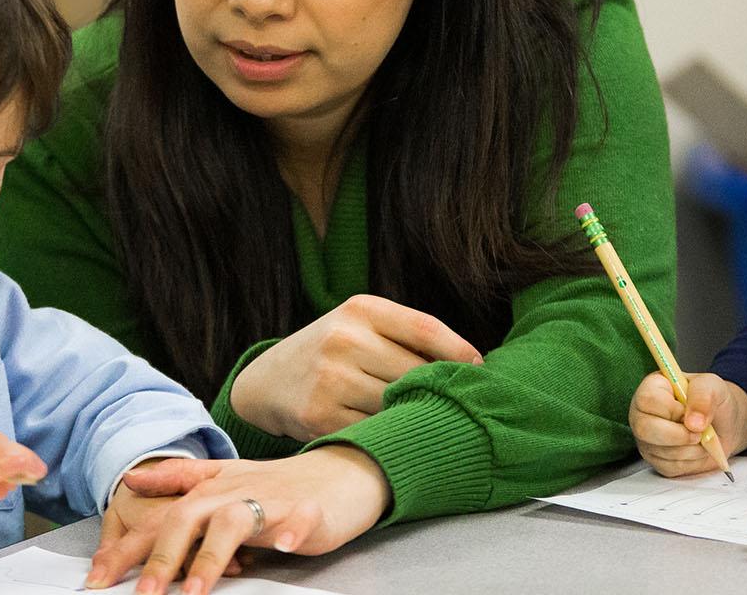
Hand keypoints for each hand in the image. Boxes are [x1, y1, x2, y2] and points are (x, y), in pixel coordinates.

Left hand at [85, 446, 390, 593]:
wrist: (341, 474)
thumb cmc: (279, 485)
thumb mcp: (225, 479)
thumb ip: (179, 480)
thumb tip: (132, 479)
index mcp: (212, 488)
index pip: (161, 516)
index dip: (128, 546)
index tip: (98, 579)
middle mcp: (235, 490)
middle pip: (189, 518)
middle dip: (163, 558)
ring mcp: (271, 500)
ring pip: (234, 522)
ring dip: (211, 558)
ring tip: (194, 593)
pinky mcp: (308, 511)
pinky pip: (299, 521)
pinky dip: (291, 533)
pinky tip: (285, 548)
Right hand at [229, 293, 482, 440]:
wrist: (266, 381)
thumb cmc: (332, 352)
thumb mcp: (359, 325)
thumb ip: (404, 337)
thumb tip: (470, 365)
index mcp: (361, 309)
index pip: (425, 328)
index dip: (459, 351)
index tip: (480, 369)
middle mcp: (345, 339)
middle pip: (415, 372)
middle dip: (439, 389)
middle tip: (462, 402)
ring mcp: (331, 379)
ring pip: (397, 404)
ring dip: (415, 414)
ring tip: (431, 420)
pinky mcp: (319, 415)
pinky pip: (373, 430)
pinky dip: (387, 434)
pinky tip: (395, 435)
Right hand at [629, 372, 746, 475]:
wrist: (725, 424)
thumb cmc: (713, 400)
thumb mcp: (713, 386)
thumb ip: (702, 396)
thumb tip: (693, 423)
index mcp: (651, 388)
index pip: (647, 400)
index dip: (671, 409)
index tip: (689, 411)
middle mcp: (643, 414)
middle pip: (644, 429)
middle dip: (679, 434)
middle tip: (699, 431)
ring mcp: (647, 440)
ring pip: (661, 451)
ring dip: (690, 448)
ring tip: (702, 437)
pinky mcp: (657, 461)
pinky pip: (670, 467)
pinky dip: (691, 460)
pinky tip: (697, 448)